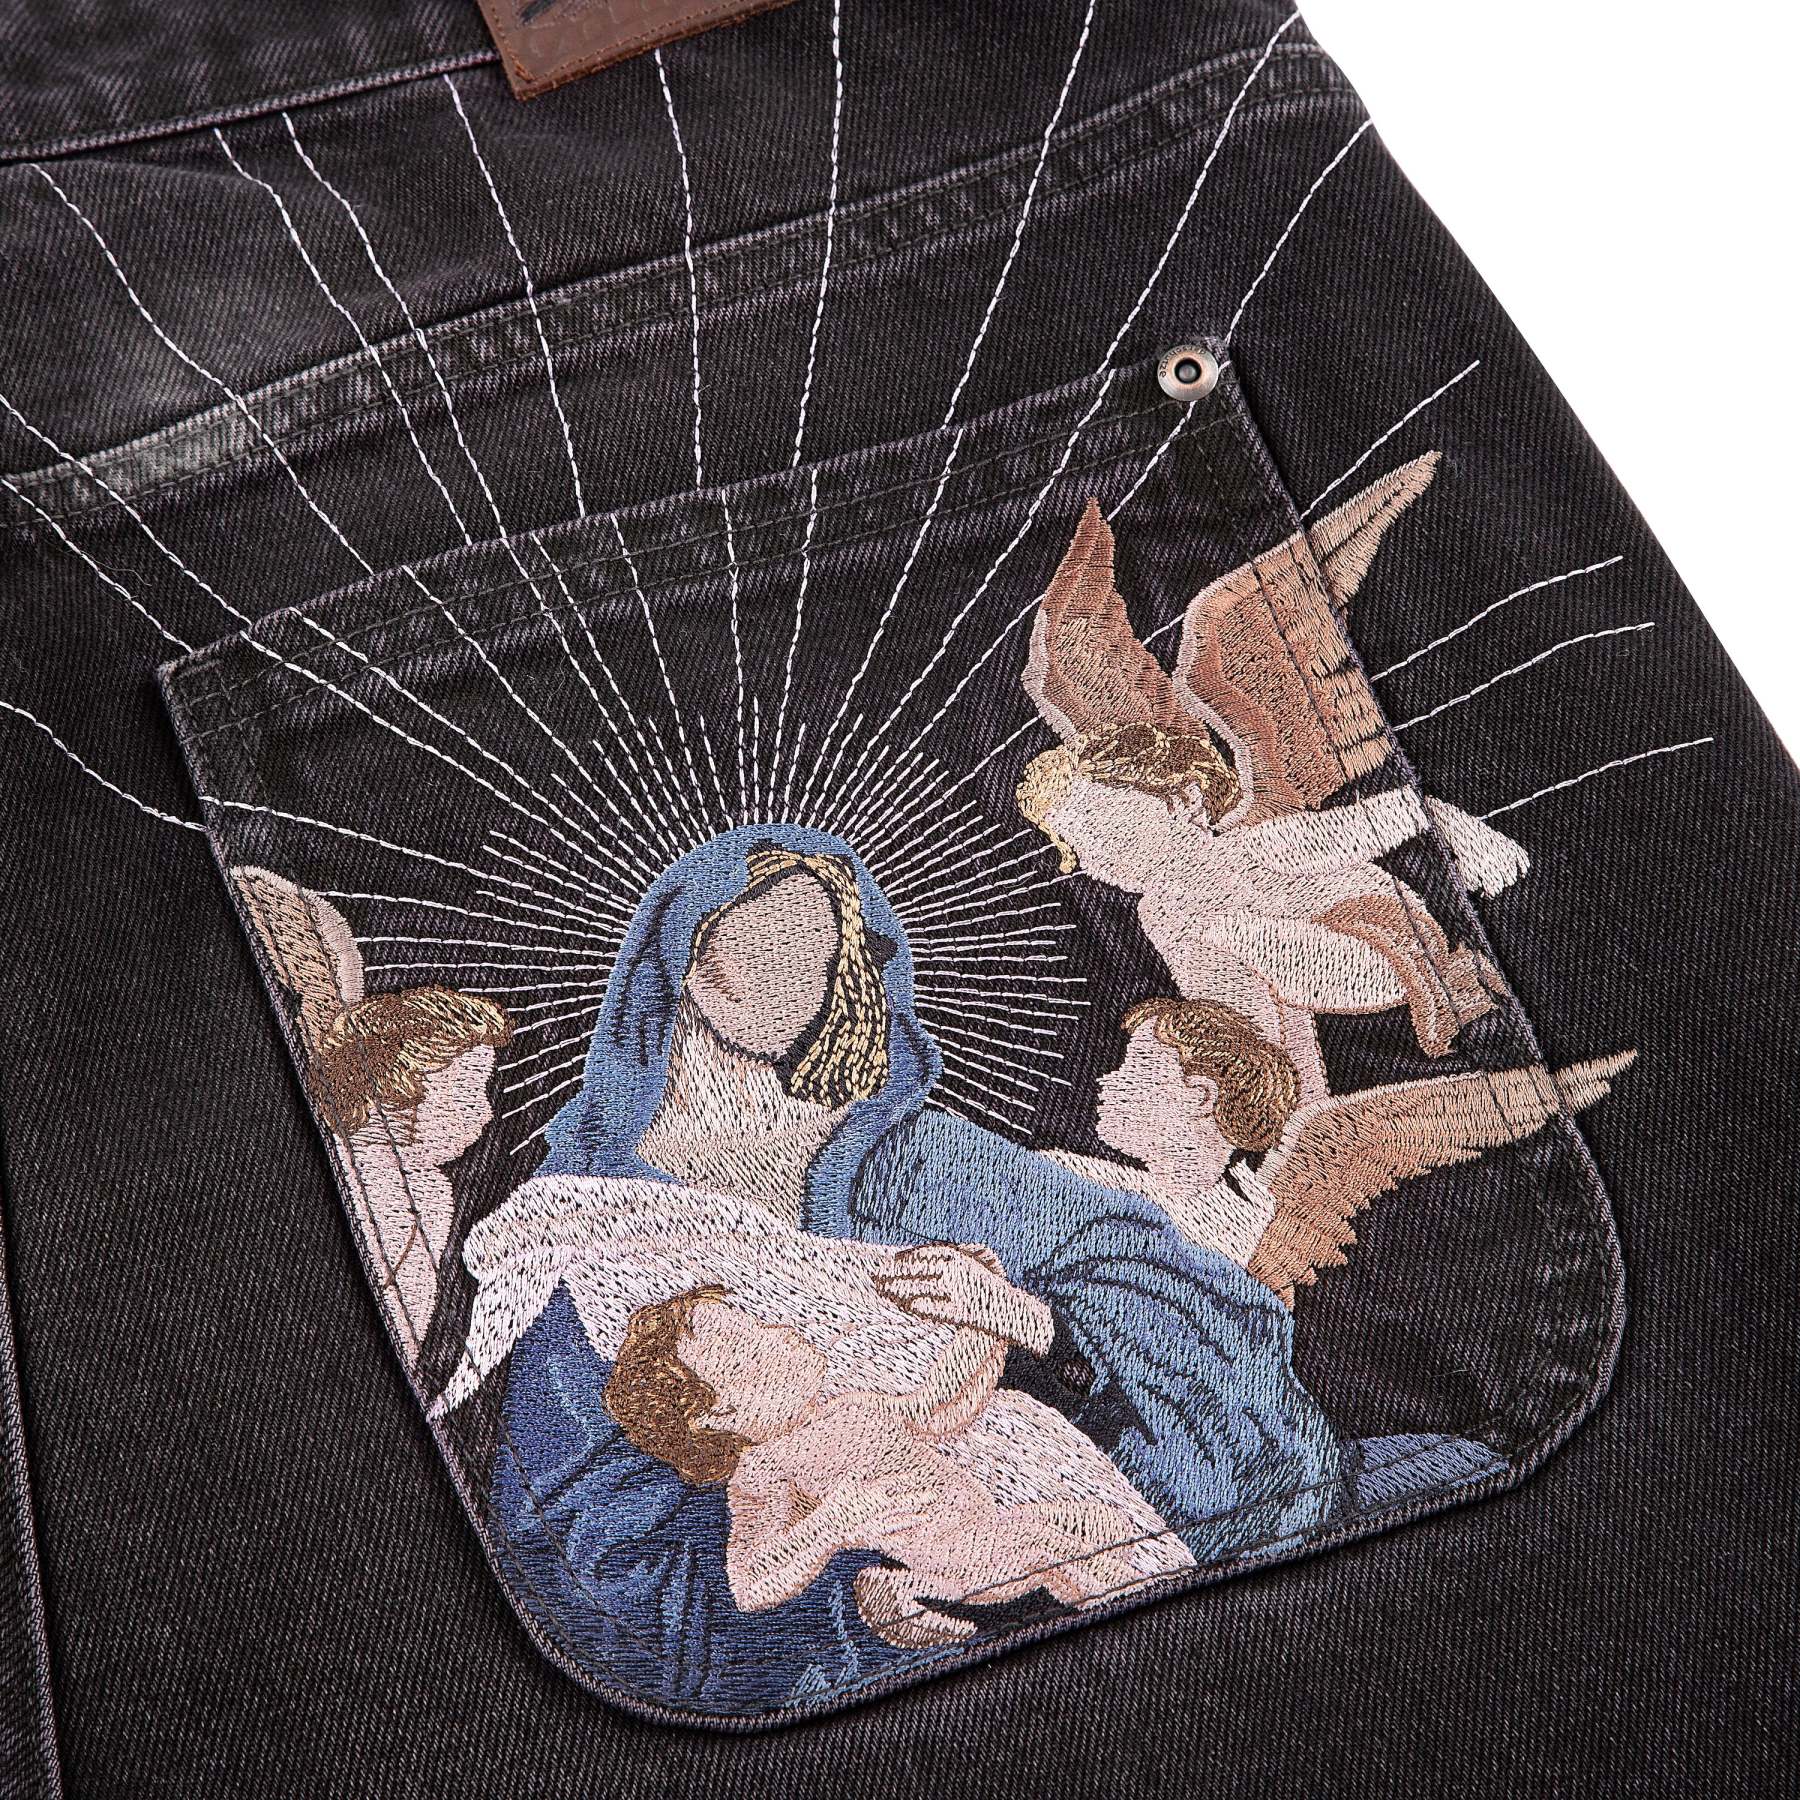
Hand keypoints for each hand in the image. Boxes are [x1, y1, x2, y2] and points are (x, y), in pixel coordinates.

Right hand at [821, 1472, 941, 1549]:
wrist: (828, 1529)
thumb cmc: (837, 1502)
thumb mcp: (847, 1481)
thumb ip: (860, 1470)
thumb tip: (869, 1459)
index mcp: (874, 1492)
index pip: (894, 1483)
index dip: (906, 1479)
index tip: (917, 1477)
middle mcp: (881, 1508)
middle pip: (905, 1502)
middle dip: (920, 1498)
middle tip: (935, 1495)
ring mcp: (879, 1525)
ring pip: (901, 1521)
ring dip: (915, 1518)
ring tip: (927, 1517)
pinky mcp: (874, 1539)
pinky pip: (891, 1540)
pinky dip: (900, 1539)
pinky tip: (909, 1539)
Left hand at [872, 1244, 1053, 1353]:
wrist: (1018, 1312)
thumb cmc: (990, 1291)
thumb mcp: (971, 1268)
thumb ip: (948, 1264)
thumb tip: (912, 1262)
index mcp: (959, 1257)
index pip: (924, 1255)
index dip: (903, 1259)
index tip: (887, 1263)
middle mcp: (957, 1270)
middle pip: (917, 1271)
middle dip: (893, 1274)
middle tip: (873, 1277)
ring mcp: (959, 1291)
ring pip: (920, 1289)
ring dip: (899, 1291)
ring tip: (883, 1292)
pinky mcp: (962, 1312)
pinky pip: (934, 1309)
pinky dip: (919, 1308)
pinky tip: (906, 1307)